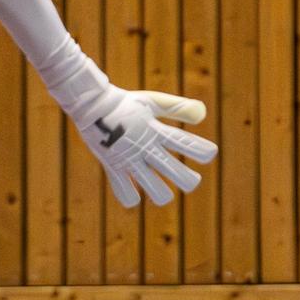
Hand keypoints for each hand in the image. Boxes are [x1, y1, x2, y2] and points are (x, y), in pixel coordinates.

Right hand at [72, 88, 217, 206]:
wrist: (91, 103)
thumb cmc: (126, 102)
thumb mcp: (153, 101)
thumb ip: (178, 108)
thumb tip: (203, 114)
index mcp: (157, 130)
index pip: (186, 143)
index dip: (202, 151)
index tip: (209, 154)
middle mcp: (145, 147)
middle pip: (176, 172)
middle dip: (189, 180)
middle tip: (192, 180)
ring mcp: (128, 158)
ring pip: (154, 189)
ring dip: (162, 194)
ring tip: (164, 193)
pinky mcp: (112, 167)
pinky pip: (124, 191)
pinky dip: (131, 197)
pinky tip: (137, 195)